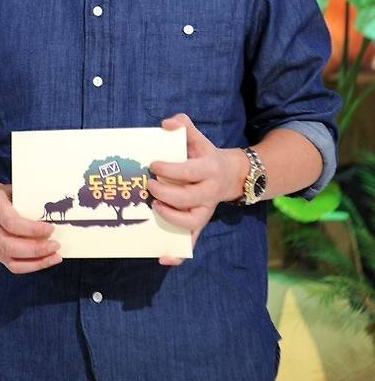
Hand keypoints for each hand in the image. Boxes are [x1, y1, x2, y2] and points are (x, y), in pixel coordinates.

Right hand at [0, 183, 62, 274]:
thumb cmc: (3, 196)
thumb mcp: (13, 190)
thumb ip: (29, 200)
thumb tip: (53, 209)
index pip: (12, 223)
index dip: (32, 229)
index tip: (51, 228)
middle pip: (11, 246)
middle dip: (37, 249)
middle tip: (56, 245)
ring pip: (12, 261)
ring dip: (37, 262)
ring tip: (56, 256)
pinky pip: (14, 266)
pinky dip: (32, 266)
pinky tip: (46, 260)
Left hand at [148, 113, 247, 266]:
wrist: (231, 175)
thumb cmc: (205, 155)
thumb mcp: (198, 138)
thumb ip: (184, 126)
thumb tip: (166, 123)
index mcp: (209, 169)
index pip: (190, 171)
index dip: (170, 169)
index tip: (153, 164)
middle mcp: (210, 192)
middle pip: (189, 198)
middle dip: (167, 193)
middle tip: (149, 185)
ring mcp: (206, 210)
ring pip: (192, 222)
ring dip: (172, 218)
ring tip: (154, 208)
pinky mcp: (201, 223)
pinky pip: (192, 242)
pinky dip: (179, 254)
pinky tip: (162, 257)